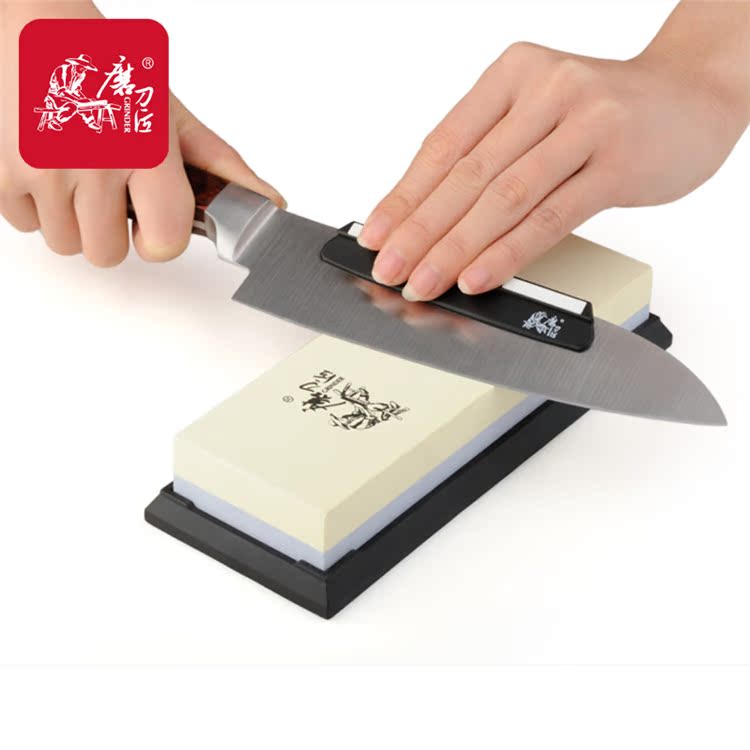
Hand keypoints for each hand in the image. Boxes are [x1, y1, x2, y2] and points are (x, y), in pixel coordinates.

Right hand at [0, 0, 284, 266]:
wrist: (30, 24)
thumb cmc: (104, 62)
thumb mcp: (169, 110)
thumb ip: (218, 163)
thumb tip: (268, 201)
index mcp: (145, 148)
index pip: (164, 244)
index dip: (160, 239)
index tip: (155, 224)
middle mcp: (92, 161)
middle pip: (108, 254)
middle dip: (112, 229)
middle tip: (109, 187)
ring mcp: (39, 168)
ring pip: (66, 245)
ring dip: (73, 220)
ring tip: (75, 170)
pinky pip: (24, 226)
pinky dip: (33, 205)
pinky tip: (43, 164)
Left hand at [359, 7, 749, 300]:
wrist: (693, 94)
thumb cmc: (607, 112)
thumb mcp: (538, 113)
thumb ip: (490, 152)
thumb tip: (428, 215)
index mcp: (512, 76)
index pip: (443, 146)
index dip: (403, 197)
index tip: (376, 237)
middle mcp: (544, 90)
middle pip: (465, 175)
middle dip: (419, 231)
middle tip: (390, 270)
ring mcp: (584, 124)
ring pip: (503, 197)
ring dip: (455, 248)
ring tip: (424, 282)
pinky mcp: (616, 164)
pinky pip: (550, 216)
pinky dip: (509, 251)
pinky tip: (479, 277)